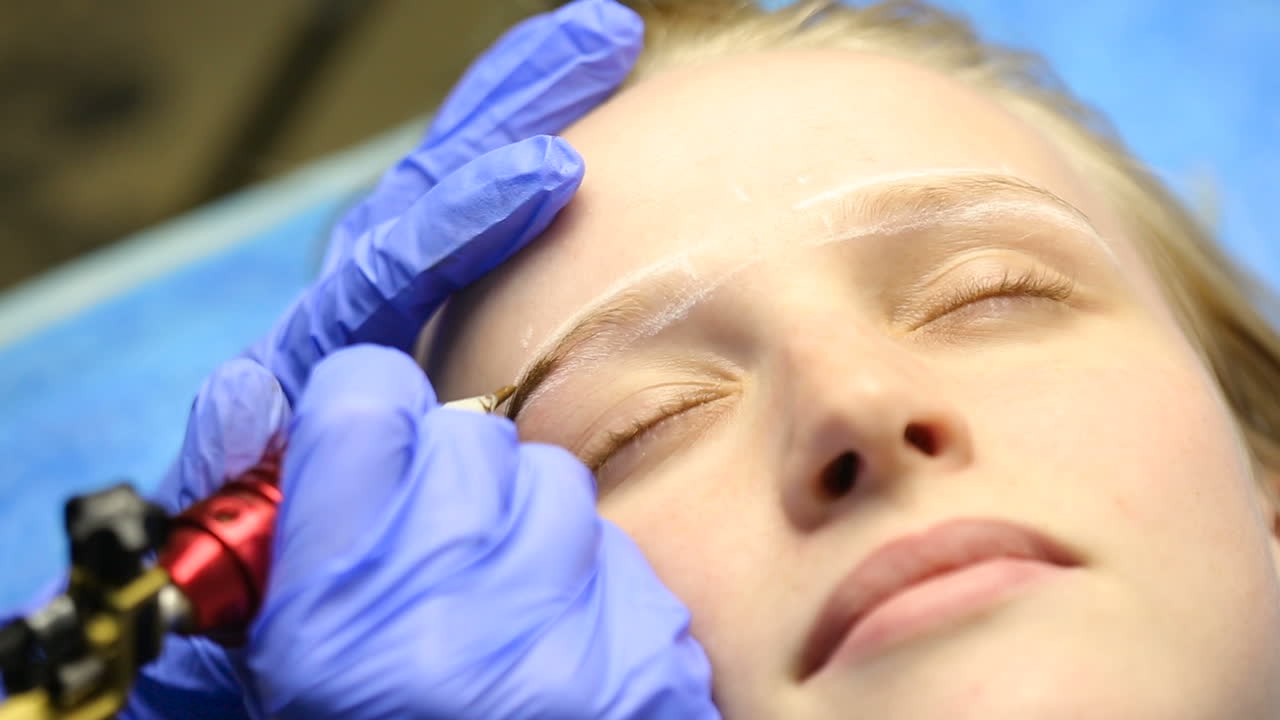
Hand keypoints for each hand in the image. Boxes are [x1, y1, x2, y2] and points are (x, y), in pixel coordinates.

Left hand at [127, 2, 644, 716]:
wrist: (302, 643)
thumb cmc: (271, 608)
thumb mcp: (242, 555)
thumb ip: (235, 481)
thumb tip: (240, 388)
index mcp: (314, 376)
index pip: (385, 271)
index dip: (459, 217)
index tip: (546, 172)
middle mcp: (367, 341)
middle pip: (428, 198)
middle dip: (504, 115)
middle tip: (593, 41)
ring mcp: (421, 350)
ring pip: (466, 215)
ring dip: (524, 122)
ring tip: (597, 50)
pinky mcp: (463, 372)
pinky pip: (501, 274)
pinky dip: (538, 204)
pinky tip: (597, 159)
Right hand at [246, 346, 720, 719]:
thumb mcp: (264, 675)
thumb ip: (255, 537)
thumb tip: (258, 395)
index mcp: (334, 622)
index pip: (367, 400)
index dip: (358, 419)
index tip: (360, 450)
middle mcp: (455, 616)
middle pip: (468, 434)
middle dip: (439, 483)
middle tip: (422, 564)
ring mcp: (568, 639)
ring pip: (552, 482)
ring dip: (520, 528)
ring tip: (489, 614)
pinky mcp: (652, 660)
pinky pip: (618, 554)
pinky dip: (585, 586)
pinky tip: (551, 653)